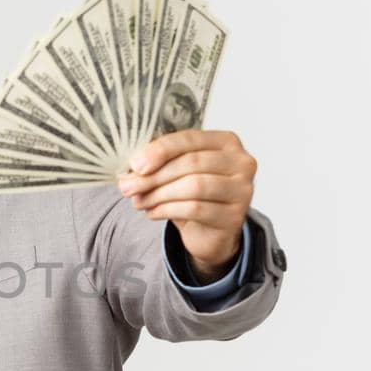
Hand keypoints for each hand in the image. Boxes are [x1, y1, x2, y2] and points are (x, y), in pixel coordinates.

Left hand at [117, 129, 256, 281]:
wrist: (210, 231)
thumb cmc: (194, 194)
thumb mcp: (177, 171)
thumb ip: (160, 163)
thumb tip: (133, 168)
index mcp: (226, 141)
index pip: (190, 139)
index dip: (160, 150)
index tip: (134, 164)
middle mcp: (241, 162)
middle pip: (191, 163)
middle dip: (154, 176)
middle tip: (127, 187)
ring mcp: (242, 190)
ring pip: (194, 186)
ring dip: (159, 194)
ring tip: (138, 200)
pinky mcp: (235, 216)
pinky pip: (195, 209)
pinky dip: (167, 210)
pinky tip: (152, 212)